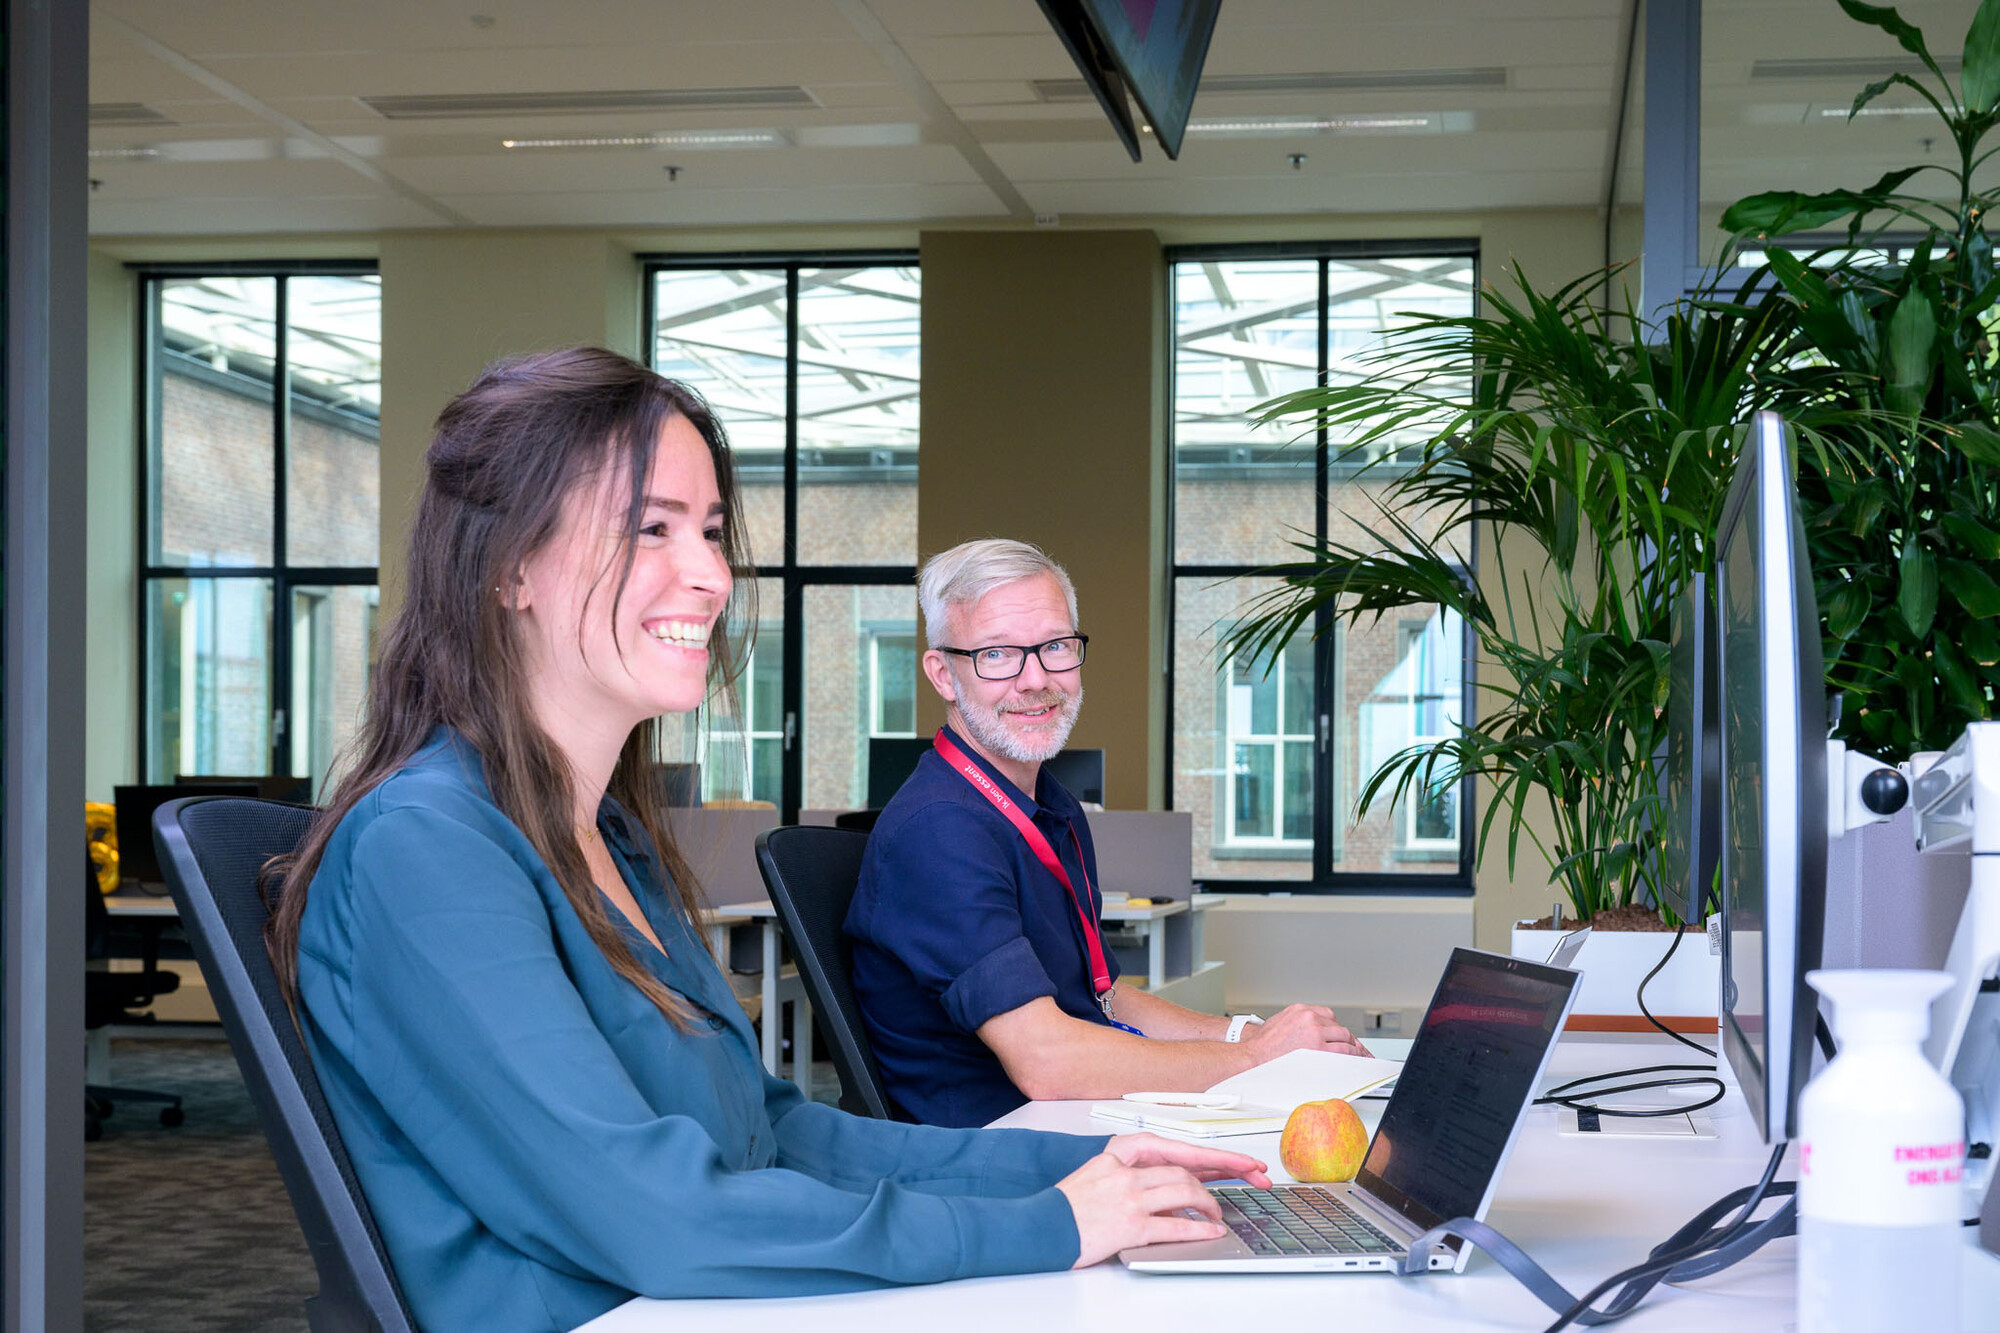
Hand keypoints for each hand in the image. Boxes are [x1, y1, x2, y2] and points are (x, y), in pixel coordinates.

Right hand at [1055, 1134, 1269, 1267]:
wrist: (1040, 1227)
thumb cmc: (1067, 1205)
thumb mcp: (1096, 1173)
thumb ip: (1128, 1171)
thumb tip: (1165, 1179)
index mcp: (1118, 1154)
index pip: (1174, 1147)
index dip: (1211, 1154)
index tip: (1238, 1159)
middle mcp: (1126, 1172)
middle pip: (1184, 1170)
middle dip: (1220, 1177)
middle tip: (1243, 1183)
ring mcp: (1129, 1198)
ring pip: (1184, 1192)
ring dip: (1208, 1204)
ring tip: (1217, 1214)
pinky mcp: (1130, 1226)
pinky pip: (1175, 1225)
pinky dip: (1198, 1229)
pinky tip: (1211, 1231)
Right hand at [1243, 1003, 1371, 1058]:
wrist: (1252, 1058)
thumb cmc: (1262, 1047)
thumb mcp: (1279, 1024)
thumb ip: (1298, 1024)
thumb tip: (1310, 1033)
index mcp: (1299, 1010)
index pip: (1327, 1016)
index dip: (1338, 1028)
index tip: (1343, 1036)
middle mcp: (1309, 1017)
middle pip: (1338, 1026)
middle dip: (1348, 1039)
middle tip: (1356, 1048)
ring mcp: (1315, 1032)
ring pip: (1344, 1037)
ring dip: (1353, 1048)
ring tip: (1359, 1056)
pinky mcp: (1319, 1048)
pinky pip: (1343, 1051)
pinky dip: (1352, 1056)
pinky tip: (1356, 1061)